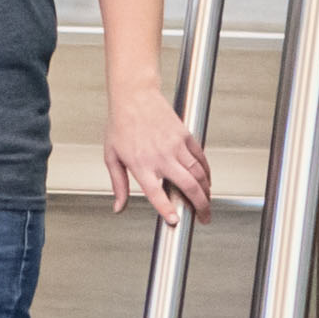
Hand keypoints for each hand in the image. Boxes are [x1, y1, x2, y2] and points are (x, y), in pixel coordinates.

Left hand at [103, 88, 215, 227]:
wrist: (134, 96)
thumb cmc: (120, 124)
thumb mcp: (112, 156)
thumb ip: (118, 184)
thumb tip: (119, 207)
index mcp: (140, 164)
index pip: (156, 193)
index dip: (167, 210)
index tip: (175, 221)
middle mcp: (160, 157)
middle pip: (188, 186)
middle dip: (200, 206)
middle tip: (203, 217)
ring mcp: (175, 146)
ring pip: (199, 174)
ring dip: (206, 191)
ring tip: (206, 202)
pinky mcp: (185, 135)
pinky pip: (200, 158)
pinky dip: (206, 172)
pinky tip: (206, 181)